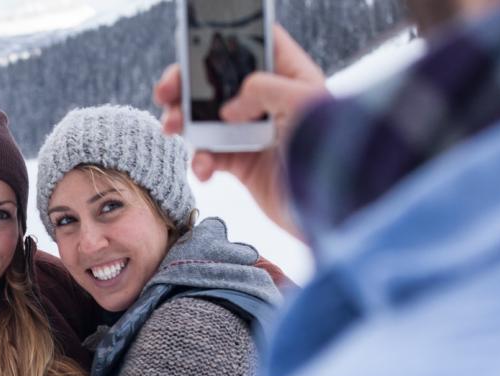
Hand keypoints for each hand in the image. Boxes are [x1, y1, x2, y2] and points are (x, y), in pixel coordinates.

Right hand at [154, 25, 326, 239]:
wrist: (332, 212)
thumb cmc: (332, 153)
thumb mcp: (304, 103)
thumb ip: (264, 88)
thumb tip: (230, 106)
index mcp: (291, 77)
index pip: (259, 43)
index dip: (229, 39)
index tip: (197, 47)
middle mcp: (271, 101)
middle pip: (220, 79)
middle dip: (188, 84)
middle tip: (166, 92)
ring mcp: (254, 132)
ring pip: (206, 116)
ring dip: (184, 121)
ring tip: (172, 128)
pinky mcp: (243, 164)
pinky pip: (210, 155)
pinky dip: (200, 161)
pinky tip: (205, 169)